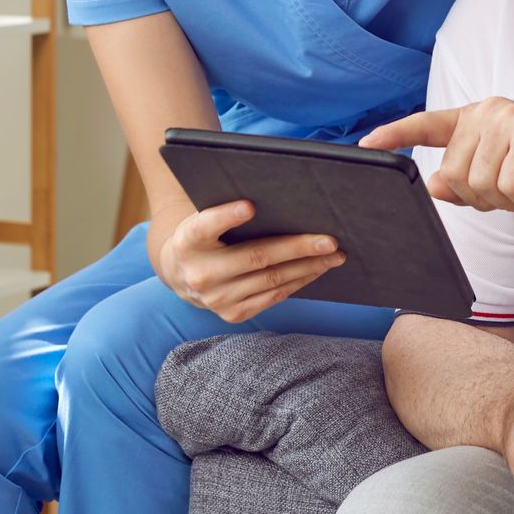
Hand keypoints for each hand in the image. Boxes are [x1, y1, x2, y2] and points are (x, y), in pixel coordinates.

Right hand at [154, 202, 344, 323]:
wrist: (179, 274)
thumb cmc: (202, 236)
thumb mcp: (202, 218)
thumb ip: (226, 211)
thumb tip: (280, 198)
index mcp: (188, 241)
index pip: (206, 225)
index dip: (228, 216)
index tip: (250, 206)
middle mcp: (200, 273)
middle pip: (255, 257)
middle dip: (298, 248)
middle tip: (330, 240)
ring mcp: (216, 299)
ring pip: (271, 280)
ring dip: (308, 267)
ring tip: (333, 255)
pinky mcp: (232, 314)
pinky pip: (272, 297)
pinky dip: (298, 282)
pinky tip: (316, 270)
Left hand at [360, 99, 513, 212]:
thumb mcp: (504, 178)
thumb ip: (467, 180)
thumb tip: (433, 185)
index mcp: (478, 118)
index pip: (428, 125)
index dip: (395, 135)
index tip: (365, 143)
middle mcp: (489, 112)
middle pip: (453, 175)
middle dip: (483, 197)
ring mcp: (509, 120)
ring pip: (479, 185)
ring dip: (510, 199)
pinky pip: (509, 187)